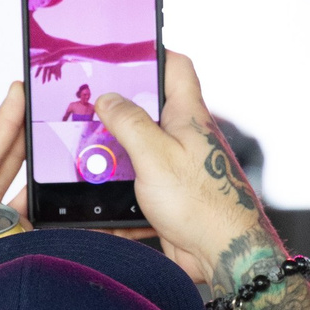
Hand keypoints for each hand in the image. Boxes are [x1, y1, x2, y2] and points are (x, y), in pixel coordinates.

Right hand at [93, 51, 272, 289]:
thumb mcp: (155, 155)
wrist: (225, 255)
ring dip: (113, 159)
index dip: (151, 54)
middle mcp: (185, 137)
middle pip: (147, 111)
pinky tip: (99, 208)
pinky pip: (137, 191)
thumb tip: (107, 98)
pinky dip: (118, 199)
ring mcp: (178, 168)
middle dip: (115, 114)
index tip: (121, 56)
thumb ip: (129, 122)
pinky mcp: (170, 198)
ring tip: (83, 160)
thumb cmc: (201, 203)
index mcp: (187, 115)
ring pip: (138, 153)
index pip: (175, 67)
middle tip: (85, 114)